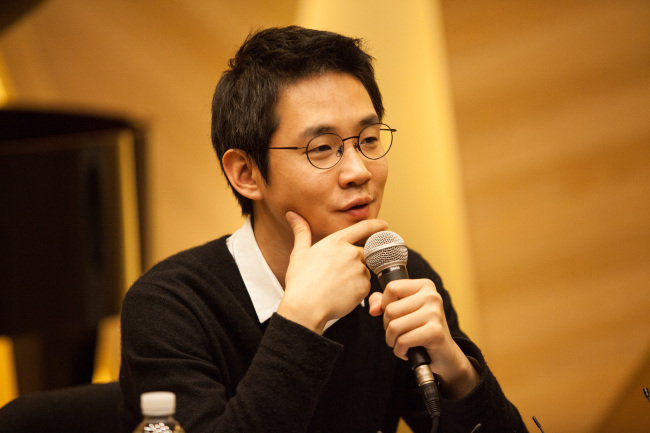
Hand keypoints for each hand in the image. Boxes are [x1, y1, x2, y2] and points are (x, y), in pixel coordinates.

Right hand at [277, 211, 387, 333]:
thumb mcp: (299, 253)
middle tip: (340, 273)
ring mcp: (359, 270)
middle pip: (364, 251)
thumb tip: (292, 215)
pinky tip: (341, 293)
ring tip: (337, 285)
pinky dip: (356, 288)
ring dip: (356, 275)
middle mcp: (351, 253)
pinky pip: (365, 285)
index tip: (384, 225)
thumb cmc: (301, 281)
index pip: (364, 228)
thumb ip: (301, 232)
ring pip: (364, 269)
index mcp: (337, 241)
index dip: (376, 225)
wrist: (306, 307)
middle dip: (356, 260)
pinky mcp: (364, 287)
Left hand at [369, 279, 479, 397]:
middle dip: (388, 326)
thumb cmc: (421, 330)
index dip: (384, 304)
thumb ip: (383, 302)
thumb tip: (373, 308)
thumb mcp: (403, 311)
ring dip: (392, 340)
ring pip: (394, 326)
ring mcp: (435, 313)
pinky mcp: (435, 332)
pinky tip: (407, 351)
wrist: (444, 354)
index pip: (391, 287)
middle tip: (399, 333)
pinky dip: (399, 351)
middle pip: (390, 309)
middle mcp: (432, 296)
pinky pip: (402, 341)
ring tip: (402, 342)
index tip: (393, 316)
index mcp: (424, 286)